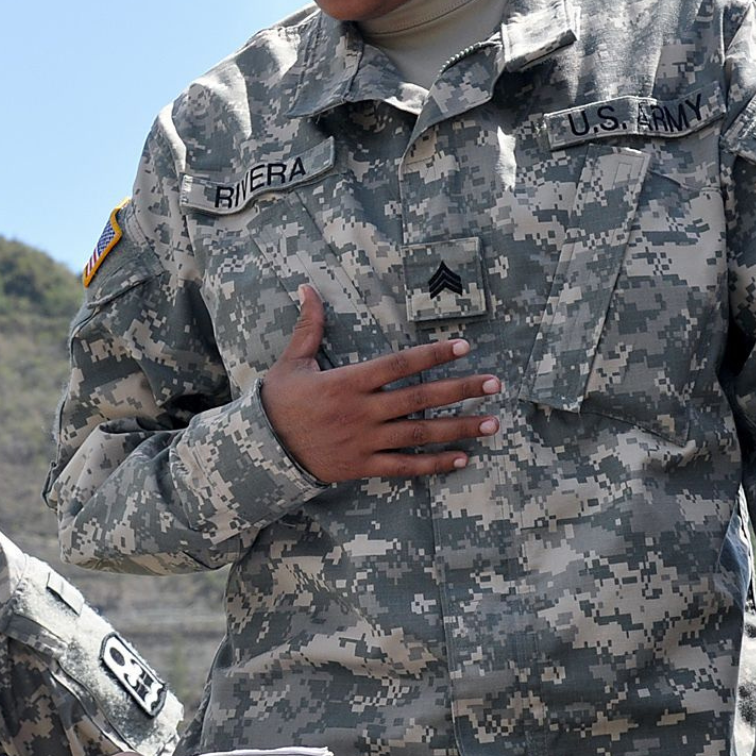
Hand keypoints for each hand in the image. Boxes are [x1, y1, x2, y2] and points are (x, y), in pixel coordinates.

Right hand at [259, 284, 499, 482]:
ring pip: (420, 433)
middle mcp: (362, 411)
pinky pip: (405, 467)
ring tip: (492, 423)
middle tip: (494, 384)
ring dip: (459, 428)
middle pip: (420, 398)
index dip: (432, 355)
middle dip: (460, 390)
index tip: (463, 347)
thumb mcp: (291, 362)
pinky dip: (434, 465)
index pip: (398, 365)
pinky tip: (462, 458)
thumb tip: (307, 288)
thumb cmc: (278, 402)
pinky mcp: (363, 465)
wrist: (261, 450)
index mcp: (347, 382)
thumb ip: (308, 327)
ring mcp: (365, 441)